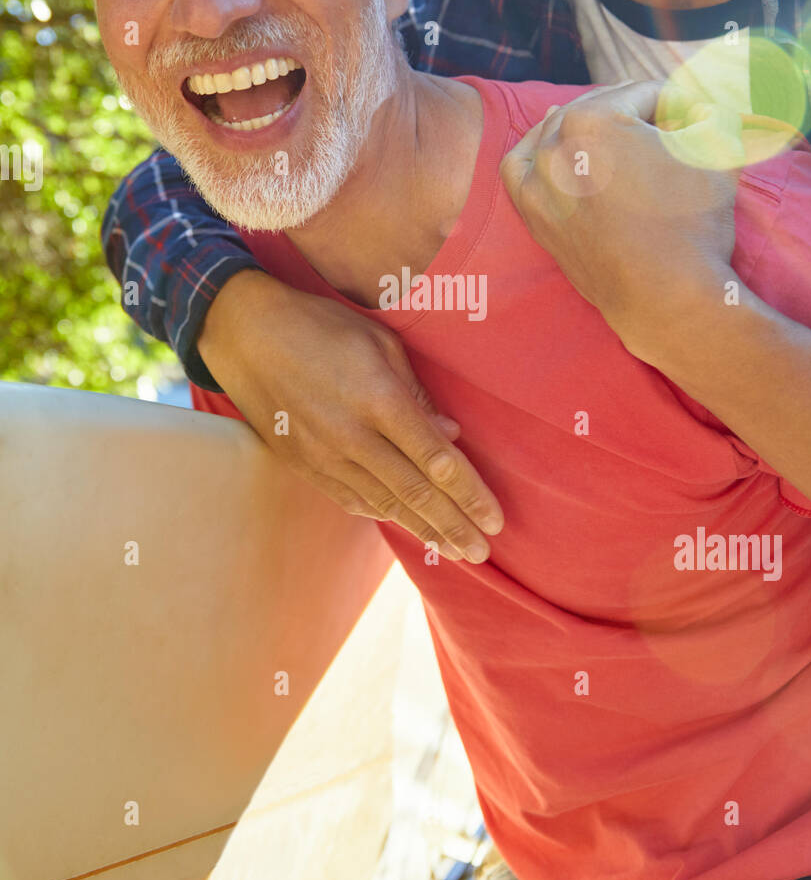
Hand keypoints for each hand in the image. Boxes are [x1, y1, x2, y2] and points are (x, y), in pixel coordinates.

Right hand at [197, 271, 503, 561]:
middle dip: (454, 526)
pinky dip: (384, 516)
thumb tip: (451, 437)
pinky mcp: (305, 465)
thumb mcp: (380, 343)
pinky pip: (352, 500)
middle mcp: (353, 436)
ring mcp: (325, 456)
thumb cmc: (323, 326)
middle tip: (484, 553)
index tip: (496, 519)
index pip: (436, 459)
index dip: (470, 494)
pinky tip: (407, 528)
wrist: (246, 334)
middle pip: (415, 493)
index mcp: (379, 399)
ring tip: (455, 551)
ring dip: (424, 531)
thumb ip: (417, 395)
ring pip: (385, 504)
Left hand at [499, 81, 741, 359]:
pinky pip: (522, 167)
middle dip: (637, 113)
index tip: (699, 116)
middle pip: (602, 110)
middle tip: (671, 125)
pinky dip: (538, 149)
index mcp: (593, 118)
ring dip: (592, 125)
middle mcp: (554, 145)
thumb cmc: (691, 223)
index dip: (680, 102)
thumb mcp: (718, 150)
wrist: (664, 298)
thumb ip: (712, 112)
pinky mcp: (532, 214)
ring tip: (621, 129)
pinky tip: (553, 141)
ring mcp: (537, 182)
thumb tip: (706, 106)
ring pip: (561, 134)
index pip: (644, 94)